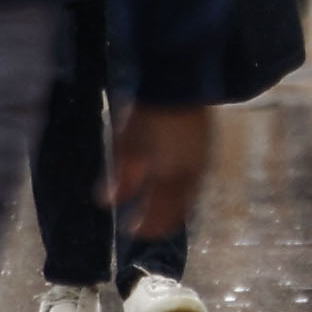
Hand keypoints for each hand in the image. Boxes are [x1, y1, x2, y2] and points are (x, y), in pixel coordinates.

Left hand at [108, 101, 215, 236]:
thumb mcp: (127, 145)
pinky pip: (193, 186)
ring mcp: (201, 166)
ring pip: (187, 200)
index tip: (129, 231)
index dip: (144, 227)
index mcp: (170, 177)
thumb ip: (121, 176)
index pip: (158, 215)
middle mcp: (190, 177)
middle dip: (159, 223)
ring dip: (172, 210)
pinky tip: (169, 192)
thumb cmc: (147, 114)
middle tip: (142, 227)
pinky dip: (181, 195)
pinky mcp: (206, 155)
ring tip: (155, 210)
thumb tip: (106, 203)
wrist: (178, 81)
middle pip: (176, 213)